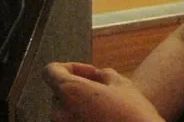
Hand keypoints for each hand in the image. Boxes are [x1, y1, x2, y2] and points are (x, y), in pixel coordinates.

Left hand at [44, 62, 164, 121]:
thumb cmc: (132, 114)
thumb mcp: (122, 84)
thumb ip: (103, 74)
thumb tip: (97, 76)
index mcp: (70, 91)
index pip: (51, 71)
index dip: (70, 66)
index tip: (89, 72)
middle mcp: (59, 113)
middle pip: (59, 92)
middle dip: (78, 87)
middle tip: (102, 88)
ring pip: (65, 111)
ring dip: (80, 105)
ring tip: (104, 107)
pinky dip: (82, 119)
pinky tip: (102, 119)